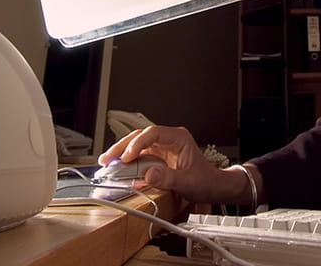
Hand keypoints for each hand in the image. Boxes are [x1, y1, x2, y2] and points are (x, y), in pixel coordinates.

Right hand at [99, 125, 250, 204]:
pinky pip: (139, 155)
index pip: (153, 133)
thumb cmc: (206, 181)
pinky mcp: (157, 157)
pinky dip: (127, 161)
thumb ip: (169, 179)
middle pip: (140, 136)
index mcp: (179, 138)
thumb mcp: (188, 182)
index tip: (127, 157)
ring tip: (106, 161)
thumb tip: (148, 175)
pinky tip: (117, 167)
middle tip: (108, 158)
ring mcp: (162, 147)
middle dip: (123, 146)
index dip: (137, 144)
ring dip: (121, 152)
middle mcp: (169, 139)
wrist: (213, 186)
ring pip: (137, 144)